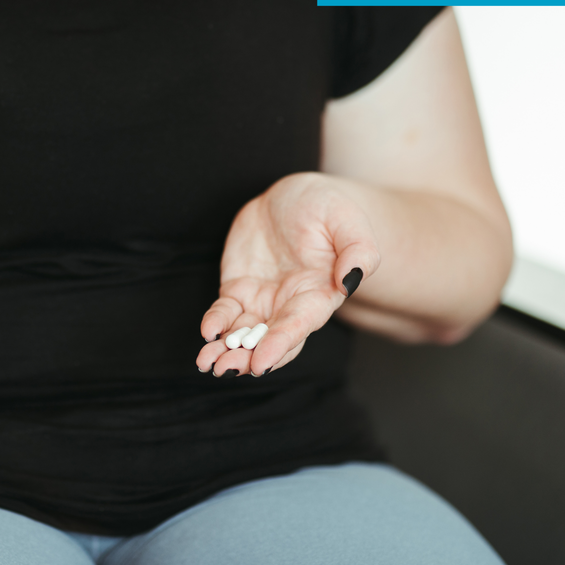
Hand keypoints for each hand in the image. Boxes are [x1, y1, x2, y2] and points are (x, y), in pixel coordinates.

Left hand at [196, 173, 379, 376]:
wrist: (293, 195)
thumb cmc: (326, 207)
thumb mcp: (348, 219)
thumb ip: (358, 251)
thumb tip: (351, 281)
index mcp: (319, 295)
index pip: (298, 326)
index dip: (279, 344)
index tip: (261, 363)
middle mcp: (290, 305)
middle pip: (268, 340)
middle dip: (246, 358)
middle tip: (224, 369)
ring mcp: (263, 300)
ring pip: (243, 334)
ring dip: (225, 350)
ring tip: (206, 362)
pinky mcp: (239, 289)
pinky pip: (224, 313)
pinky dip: (215, 323)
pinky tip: (207, 331)